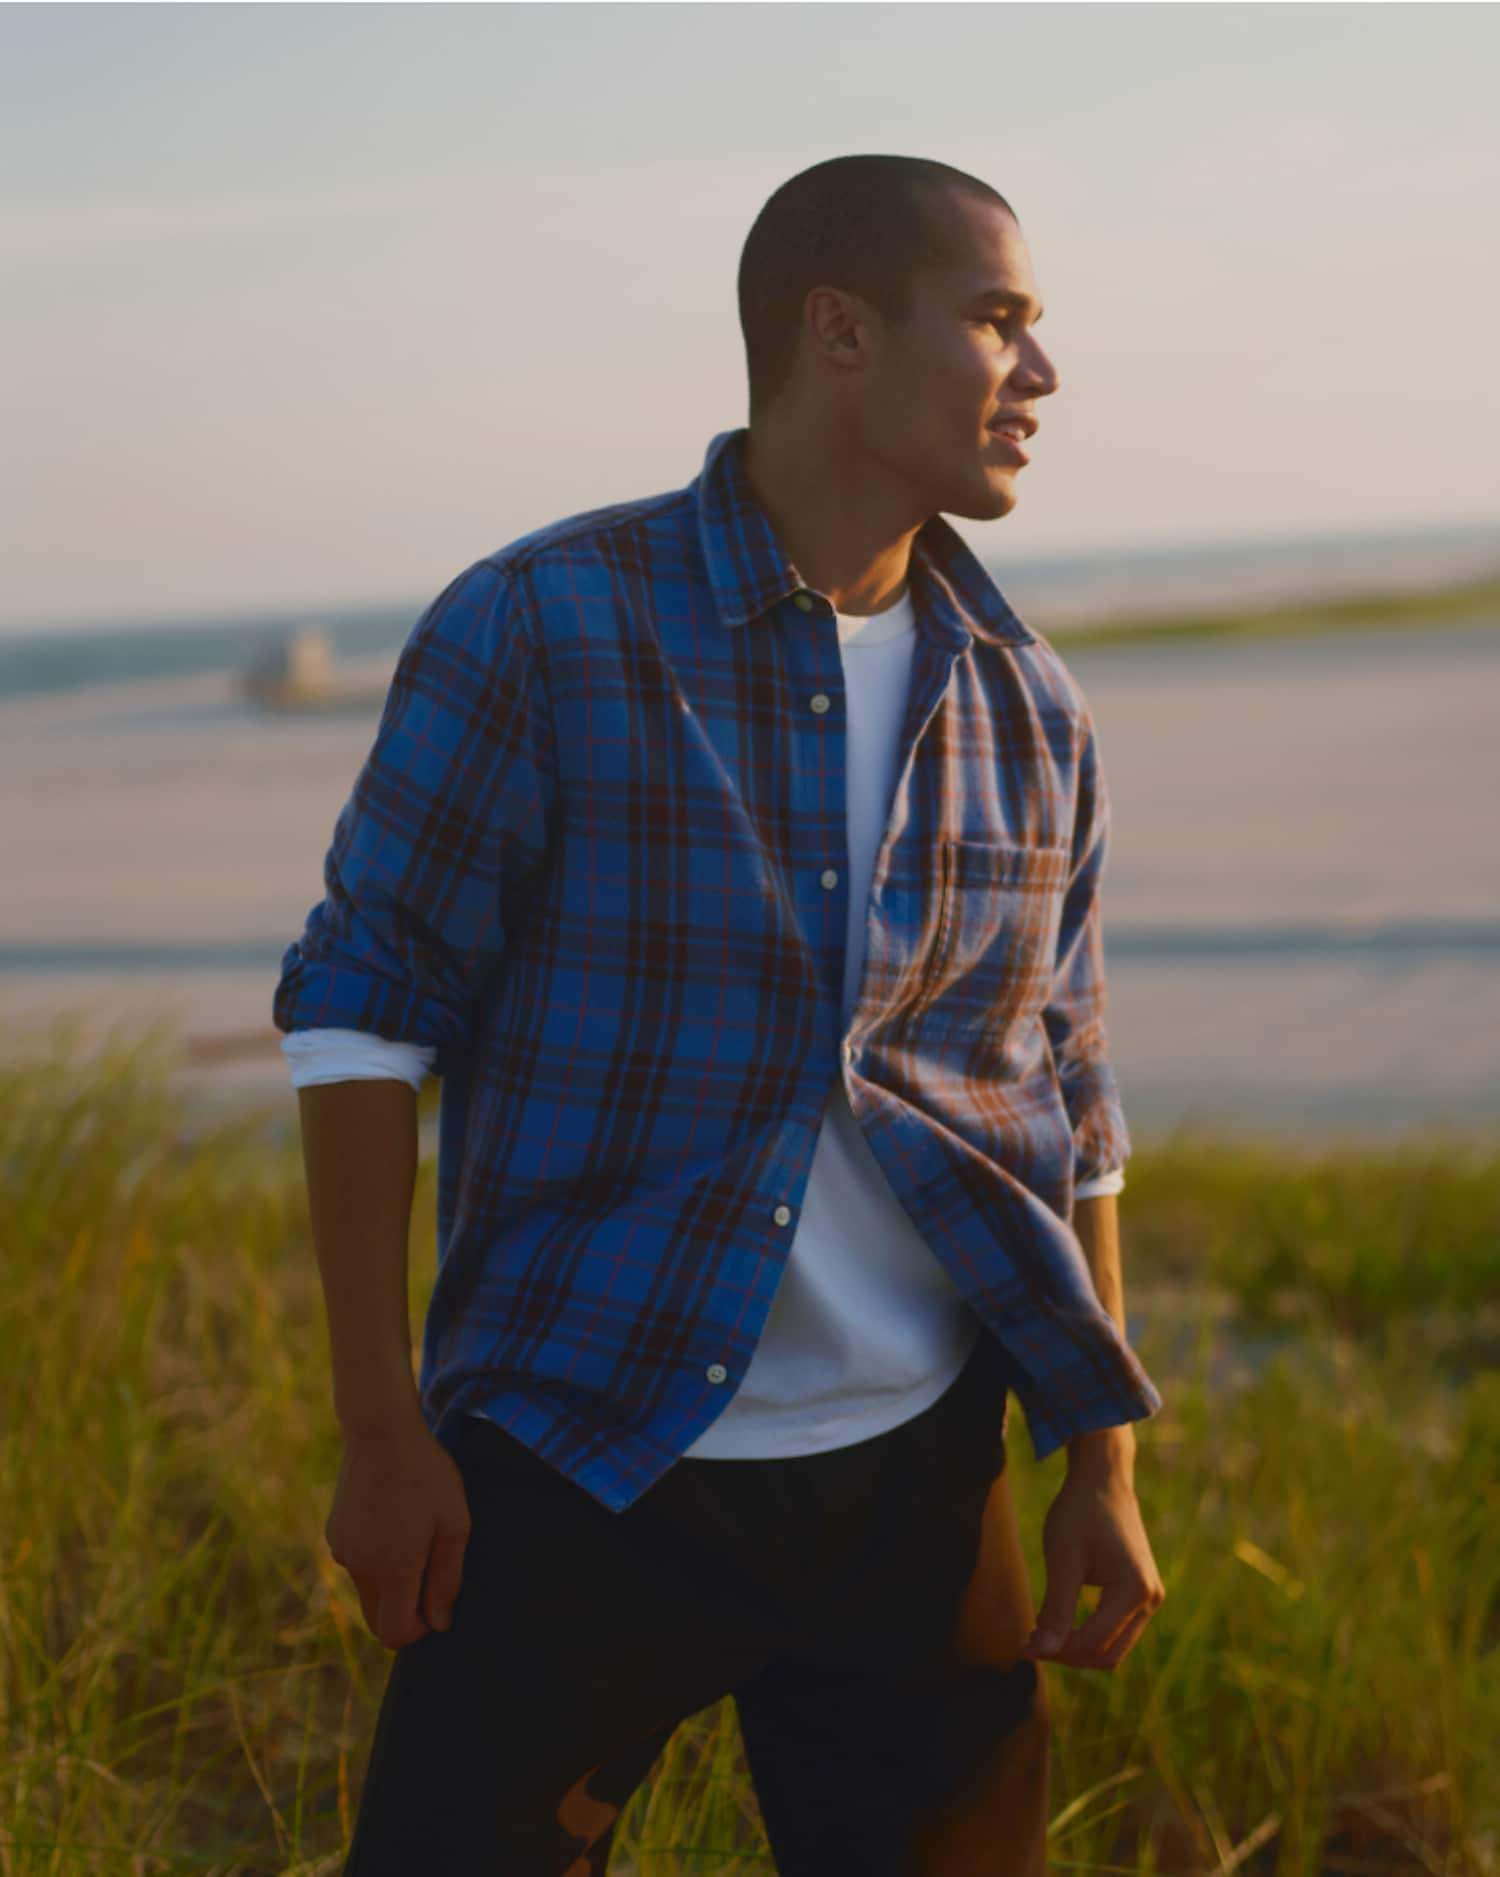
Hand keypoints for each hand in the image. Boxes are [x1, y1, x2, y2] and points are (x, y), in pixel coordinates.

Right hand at [325, 1421, 472, 1649]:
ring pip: (368, 1589)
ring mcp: (342, 1550)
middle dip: (403, 1614)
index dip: (419, 1632)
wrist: (380, 1430)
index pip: (395, 1634)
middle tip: (430, 1574)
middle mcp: (359, 1567)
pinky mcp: (335, 1532)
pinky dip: (376, 1557)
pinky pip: (358, 1562)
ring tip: (415, 1532)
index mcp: (392, 1569)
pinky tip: (394, 1518)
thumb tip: (440, 1622)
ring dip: (391, 1580)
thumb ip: (447, 1578)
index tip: (437, 1606)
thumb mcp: (454, 1523)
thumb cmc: (426, 1474)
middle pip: (376, 1620)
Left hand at [1019, 1464, 1163, 1670]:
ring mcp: (1150, 1597)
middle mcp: (1151, 1599)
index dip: (1057, 1651)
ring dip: (1078, 1647)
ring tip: (1042, 1634)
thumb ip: (1056, 1609)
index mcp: (1136, 1590)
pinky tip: (1060, 1623)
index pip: (1094, 1643)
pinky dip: (1088, 1633)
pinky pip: (1116, 1629)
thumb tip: (1043, 1651)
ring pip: (1114, 1646)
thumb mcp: (1063, 1559)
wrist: (1103, 1478)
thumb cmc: (1080, 1512)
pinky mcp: (1142, 1593)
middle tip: (1031, 1643)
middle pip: (1108, 1655)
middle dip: (1069, 1655)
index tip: (1024, 1645)